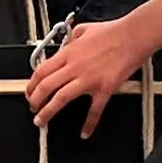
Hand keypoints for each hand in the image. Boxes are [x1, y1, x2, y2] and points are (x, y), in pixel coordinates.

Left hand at [26, 18, 154, 136]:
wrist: (132, 37)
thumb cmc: (112, 32)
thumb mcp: (82, 30)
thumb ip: (70, 39)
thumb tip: (65, 44)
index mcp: (67, 53)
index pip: (41, 71)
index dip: (31, 84)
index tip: (29, 91)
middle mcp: (74, 67)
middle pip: (46, 86)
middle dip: (34, 100)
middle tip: (32, 108)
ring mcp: (88, 79)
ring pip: (61, 98)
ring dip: (48, 111)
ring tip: (42, 120)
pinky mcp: (104, 89)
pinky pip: (94, 110)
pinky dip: (89, 124)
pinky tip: (85, 132)